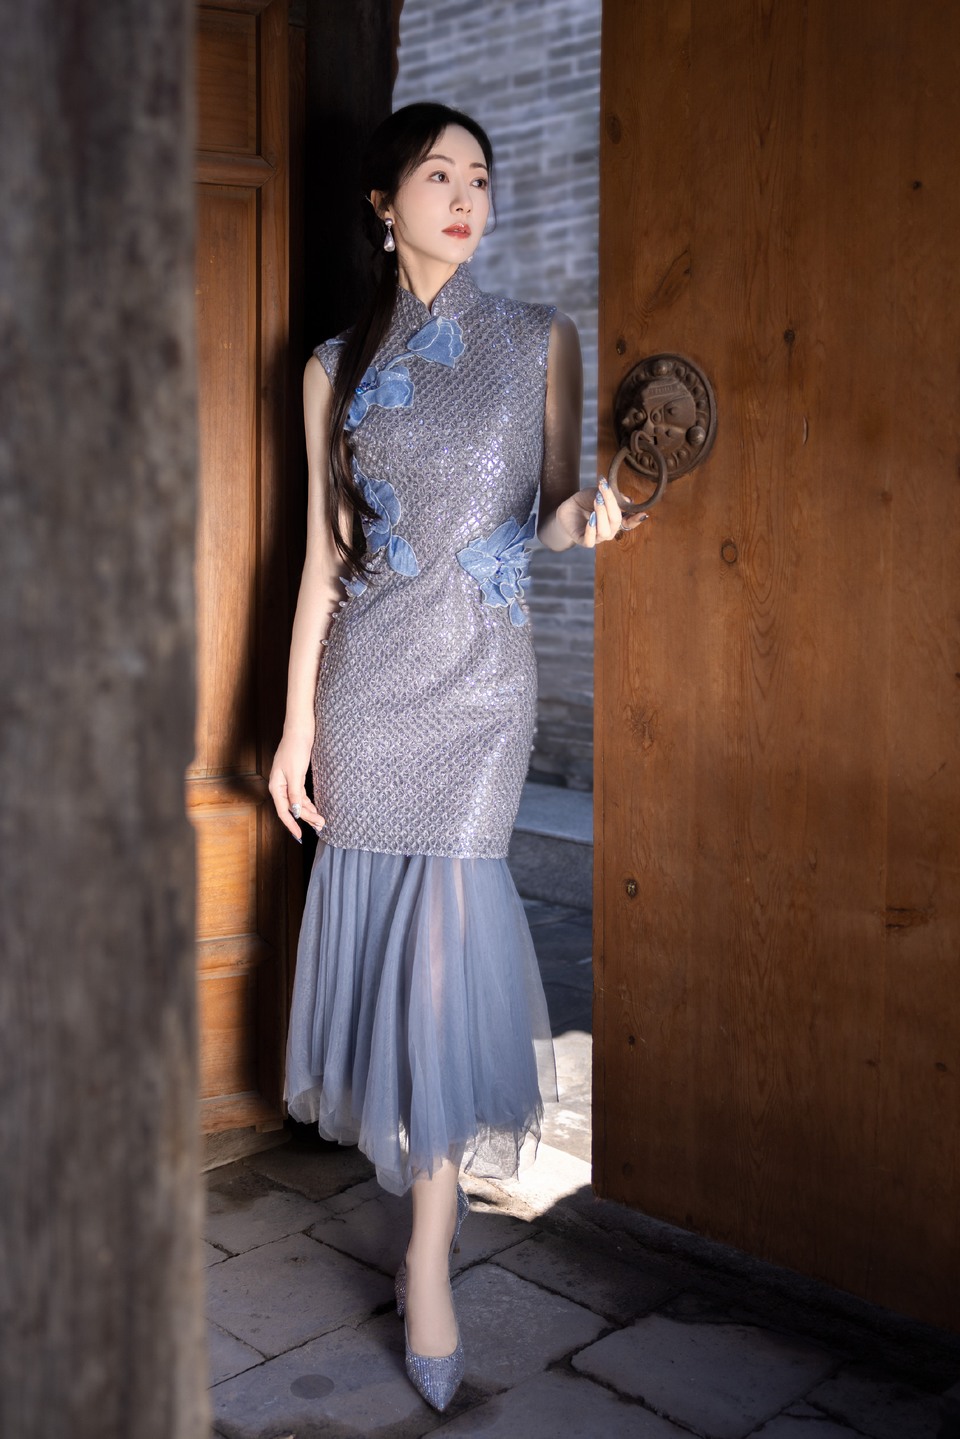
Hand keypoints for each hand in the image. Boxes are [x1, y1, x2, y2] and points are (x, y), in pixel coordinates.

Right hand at [268, 728, 324, 842]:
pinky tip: (315, 809)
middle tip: (320, 826)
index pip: (283, 811)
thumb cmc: (295, 748)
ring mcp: (288, 782)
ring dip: (308, 812)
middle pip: (292, 808)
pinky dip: (307, 803)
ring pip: (297, 802)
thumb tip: (294, 812)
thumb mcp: (296, 773)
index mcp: (276, 786)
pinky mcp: (296, 777)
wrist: (300, 730)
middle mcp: (280, 786)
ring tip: (320, 821)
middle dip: (306, 818)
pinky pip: (300, 795)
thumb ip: (295, 794)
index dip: (291, 825)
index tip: (300, 836)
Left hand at [555, 478, 649, 547]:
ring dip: (601, 515)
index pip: (630, 522)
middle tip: (602, 494)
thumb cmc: (585, 501)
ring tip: (596, 502)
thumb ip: (610, 495)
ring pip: (604, 531)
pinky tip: (591, 518)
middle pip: (616, 522)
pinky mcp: (584, 541)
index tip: (643, 514)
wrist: (567, 509)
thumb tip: (627, 499)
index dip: (637, 519)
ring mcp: (598, 537)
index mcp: (616, 519)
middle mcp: (610, 530)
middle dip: (611, 506)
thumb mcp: (598, 493)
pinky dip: (591, 529)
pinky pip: (590, 540)